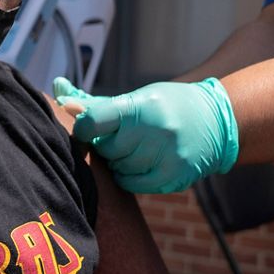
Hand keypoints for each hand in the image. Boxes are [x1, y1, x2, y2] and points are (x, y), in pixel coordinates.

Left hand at [53, 77, 238, 193]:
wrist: (215, 122)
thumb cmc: (166, 105)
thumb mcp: (135, 98)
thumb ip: (94, 103)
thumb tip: (57, 90)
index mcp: (143, 106)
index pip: (95, 121)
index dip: (84, 127)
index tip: (88, 128)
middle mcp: (156, 132)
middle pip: (106, 148)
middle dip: (105, 144)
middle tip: (119, 135)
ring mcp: (167, 157)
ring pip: (117, 168)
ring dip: (118, 161)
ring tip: (135, 147)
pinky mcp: (173, 178)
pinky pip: (131, 184)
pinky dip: (129, 175)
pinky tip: (142, 162)